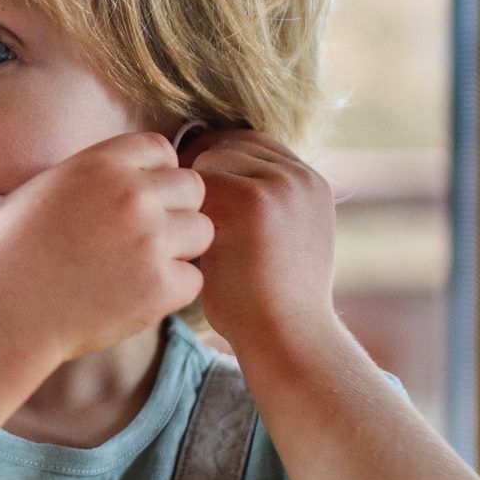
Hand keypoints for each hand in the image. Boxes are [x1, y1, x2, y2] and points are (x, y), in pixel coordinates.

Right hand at [0, 130, 212, 363]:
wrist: (0, 312)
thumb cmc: (8, 253)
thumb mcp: (43, 188)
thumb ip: (93, 175)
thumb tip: (129, 174)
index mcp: (101, 164)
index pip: (161, 150)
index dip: (154, 175)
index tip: (138, 199)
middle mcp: (132, 195)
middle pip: (192, 188)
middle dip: (175, 210)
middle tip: (144, 238)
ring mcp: (150, 241)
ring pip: (201, 232)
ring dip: (179, 249)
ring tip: (141, 268)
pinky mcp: (160, 287)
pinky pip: (193, 279)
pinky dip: (171, 291)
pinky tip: (135, 296)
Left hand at [177, 127, 338, 350]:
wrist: (286, 336)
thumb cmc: (268, 302)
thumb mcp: (278, 242)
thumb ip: (257, 207)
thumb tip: (206, 186)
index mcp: (310, 183)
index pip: (253, 144)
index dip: (215, 157)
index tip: (186, 185)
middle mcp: (300, 177)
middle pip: (231, 143)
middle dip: (198, 165)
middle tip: (169, 196)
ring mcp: (280, 185)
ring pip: (211, 159)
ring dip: (190, 187)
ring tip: (179, 221)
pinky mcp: (254, 200)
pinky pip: (199, 181)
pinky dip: (184, 205)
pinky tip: (180, 232)